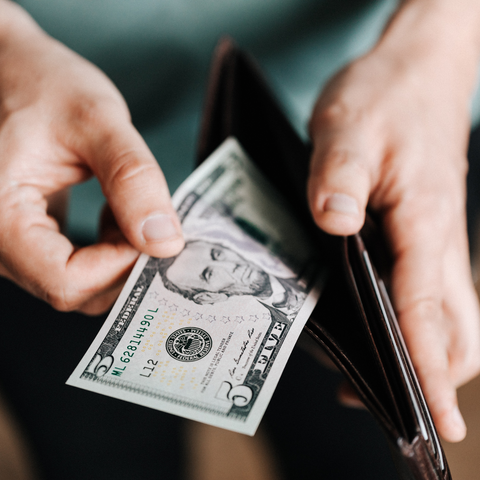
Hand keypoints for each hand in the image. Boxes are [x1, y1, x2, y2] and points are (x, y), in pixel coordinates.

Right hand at [0, 2, 183, 314]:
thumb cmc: (39, 82)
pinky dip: (106, 251)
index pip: (68, 282)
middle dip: (125, 264)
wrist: (8, 67)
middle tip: (154, 223)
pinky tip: (116, 216)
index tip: (155, 234)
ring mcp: (9, 245)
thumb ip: (133, 180)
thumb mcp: (95, 120)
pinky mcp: (26, 238)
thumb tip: (165, 242)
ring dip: (119, 257)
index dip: (121, 267)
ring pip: (77, 283)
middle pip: (74, 290)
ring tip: (130, 210)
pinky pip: (72, 267)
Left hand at [308, 0, 479, 441]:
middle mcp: (438, 239)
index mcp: (426, 221)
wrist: (415, 69)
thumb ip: (340, 177)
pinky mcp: (420, 230)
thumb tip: (334, 224)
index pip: (429, 310)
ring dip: (421, 350)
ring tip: (374, 379)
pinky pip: (424, 288)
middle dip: (432, 373)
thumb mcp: (349, 127)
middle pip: (454, 326)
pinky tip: (370, 322)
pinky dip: (410, 319)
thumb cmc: (387, 94)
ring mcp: (433, 237)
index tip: (431, 421)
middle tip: (391, 408)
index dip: (429, 368)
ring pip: (444, 312)